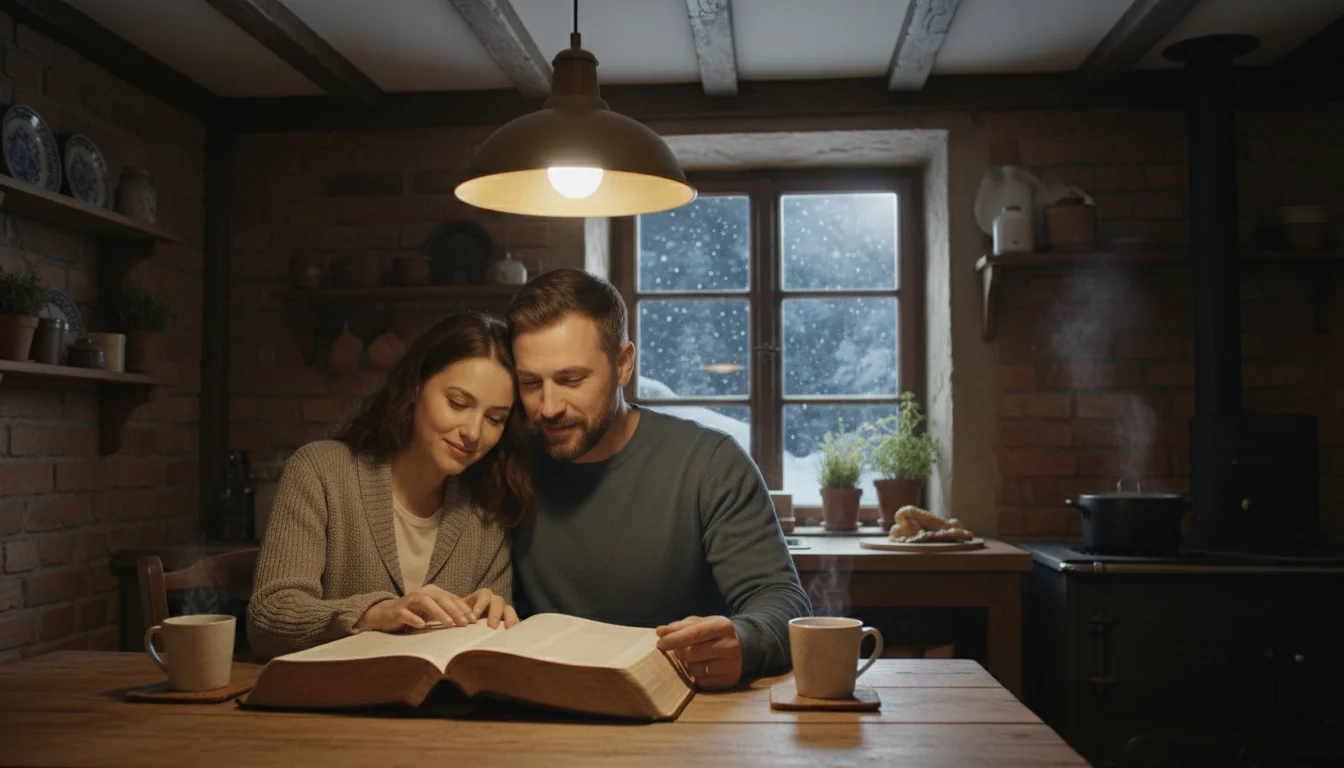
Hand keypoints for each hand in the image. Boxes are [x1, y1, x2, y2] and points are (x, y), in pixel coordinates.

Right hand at [355, 585, 515, 631]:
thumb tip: (468, 620)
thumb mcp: (433, 611)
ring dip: (438, 613)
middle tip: (465, 623)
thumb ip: (447, 612)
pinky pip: (406, 613)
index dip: (463, 608)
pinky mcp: (398, 611)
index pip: (451, 597)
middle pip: (441, 598)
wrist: (387, 614)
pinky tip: (422, 625)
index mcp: (433, 592)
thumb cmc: (414, 613)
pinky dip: (414, 618)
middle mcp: (422, 593)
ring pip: (425, 603)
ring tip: (448, 624)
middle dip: (455, 610)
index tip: (474, 620)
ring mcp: (409, 601)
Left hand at [655, 615, 742, 689]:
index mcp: (723, 626)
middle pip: (693, 653)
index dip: (675, 639)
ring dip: (688, 666)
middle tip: (679, 652)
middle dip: (680, 653)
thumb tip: (660, 632)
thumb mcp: (701, 623)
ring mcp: (732, 665)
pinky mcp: (730, 680)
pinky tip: (702, 668)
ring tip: (693, 660)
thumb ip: (679, 626)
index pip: (694, 633)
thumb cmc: (714, 633)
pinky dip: (697, 677)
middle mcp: (731, 645)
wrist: (743, 646)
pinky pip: (703, 683)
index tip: (660, 644)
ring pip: (697, 670)